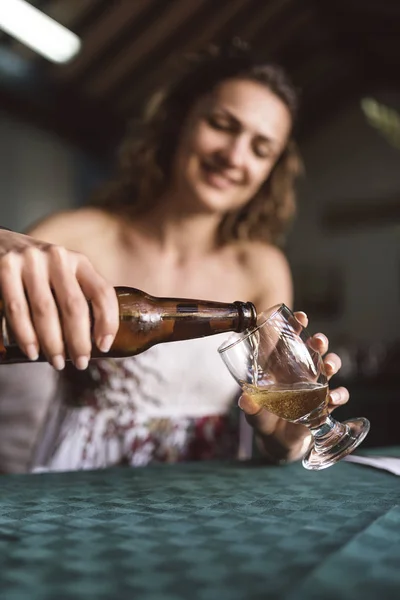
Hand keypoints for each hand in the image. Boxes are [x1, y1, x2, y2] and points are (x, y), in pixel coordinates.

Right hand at [0, 230, 118, 369]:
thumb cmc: (37, 270)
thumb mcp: (63, 274)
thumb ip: (77, 294)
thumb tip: (95, 341)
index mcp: (79, 261)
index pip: (102, 292)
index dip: (108, 322)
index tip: (103, 347)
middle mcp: (58, 257)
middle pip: (74, 306)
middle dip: (79, 341)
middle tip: (80, 363)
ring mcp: (31, 260)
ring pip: (46, 311)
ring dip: (53, 343)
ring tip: (57, 363)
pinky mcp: (6, 267)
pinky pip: (18, 308)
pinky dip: (26, 335)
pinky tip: (32, 351)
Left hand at [238, 310, 348, 460]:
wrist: (278, 443)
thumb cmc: (264, 419)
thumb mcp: (254, 413)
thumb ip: (250, 407)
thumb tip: (245, 400)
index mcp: (280, 366)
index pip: (289, 340)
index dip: (296, 326)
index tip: (301, 318)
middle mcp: (300, 372)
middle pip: (313, 349)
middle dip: (319, 341)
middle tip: (317, 342)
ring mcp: (314, 387)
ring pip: (329, 366)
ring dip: (332, 363)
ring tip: (328, 367)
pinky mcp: (325, 404)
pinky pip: (338, 395)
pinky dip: (339, 395)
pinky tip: (333, 398)